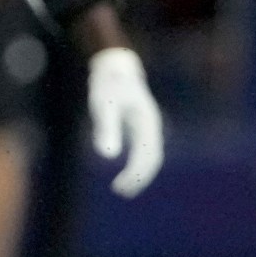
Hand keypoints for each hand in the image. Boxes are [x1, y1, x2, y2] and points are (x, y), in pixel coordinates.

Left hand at [88, 46, 163, 196]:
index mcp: (146, 123)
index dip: (136, 174)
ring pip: (150, 155)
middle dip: (139, 177)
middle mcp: (151, 126)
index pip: (147, 156)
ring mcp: (148, 125)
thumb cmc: (108, 84)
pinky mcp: (140, 124)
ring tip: (122, 187)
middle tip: (121, 191)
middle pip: (153, 158)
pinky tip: (125, 170)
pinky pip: (144, 149)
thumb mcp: (103, 105)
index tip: (121, 187)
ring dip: (139, 173)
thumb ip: (106, 129)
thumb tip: (108, 156)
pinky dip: (137, 163)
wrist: (115, 65)